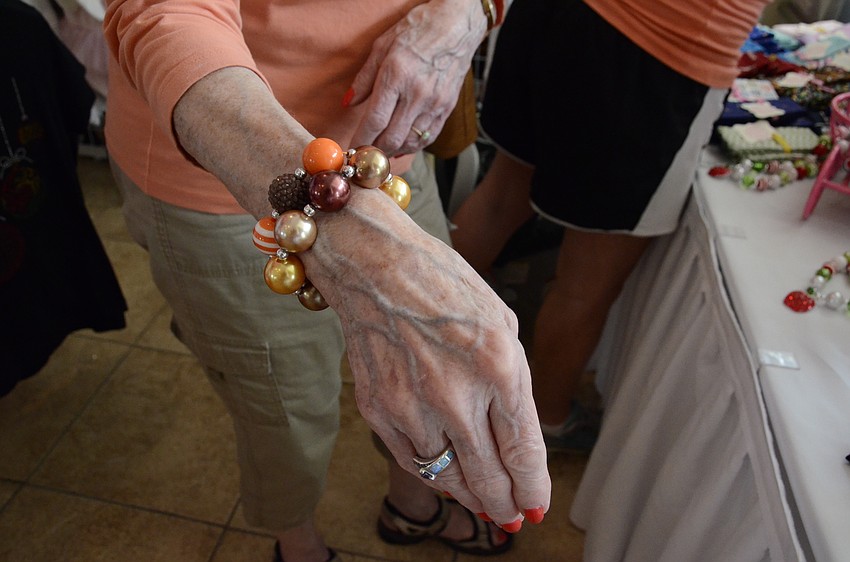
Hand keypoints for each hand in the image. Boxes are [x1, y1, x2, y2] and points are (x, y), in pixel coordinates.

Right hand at [302, 187, 551, 529]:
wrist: (373, 264)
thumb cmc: (442, 284)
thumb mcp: (501, 323)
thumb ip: (514, 383)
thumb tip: (517, 438)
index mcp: (498, 366)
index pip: (522, 451)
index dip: (533, 488)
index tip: (536, 506)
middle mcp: (455, 393)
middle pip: (488, 478)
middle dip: (506, 505)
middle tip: (513, 517)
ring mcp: (411, 406)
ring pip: (448, 479)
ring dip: (471, 496)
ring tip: (485, 503)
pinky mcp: (377, 410)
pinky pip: (413, 461)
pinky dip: (434, 475)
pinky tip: (448, 476)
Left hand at [345, 0, 488, 155]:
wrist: (457, 25)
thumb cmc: (418, 30)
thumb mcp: (382, 46)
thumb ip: (364, 78)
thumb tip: (349, 102)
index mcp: (396, 76)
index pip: (374, 120)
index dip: (361, 140)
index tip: (352, 149)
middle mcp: (417, 93)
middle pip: (392, 138)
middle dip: (375, 152)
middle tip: (365, 155)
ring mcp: (434, 103)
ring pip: (410, 142)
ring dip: (393, 151)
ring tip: (381, 150)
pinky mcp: (447, 108)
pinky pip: (428, 137)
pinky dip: (412, 145)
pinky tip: (402, 144)